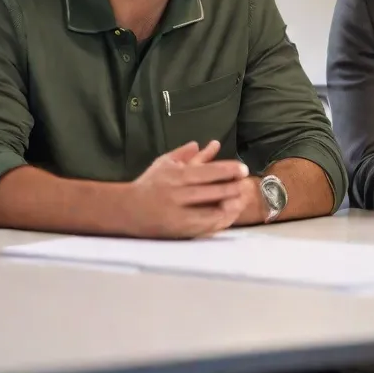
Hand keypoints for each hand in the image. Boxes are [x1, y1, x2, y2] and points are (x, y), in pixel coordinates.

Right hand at [124, 140, 249, 238]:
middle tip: (247, 185)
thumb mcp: (163, 163)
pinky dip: (219, 221)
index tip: (243, 169)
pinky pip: (204, 226)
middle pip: (212, 190)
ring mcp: (179, 213)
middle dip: (233, 187)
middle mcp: (178, 193)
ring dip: (230, 205)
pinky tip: (229, 216)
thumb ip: (182, 154)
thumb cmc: (148, 184)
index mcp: (177, 175)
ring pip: (211, 210)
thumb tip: (199, 143)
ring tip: (242, 200)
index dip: (228, 170)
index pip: (208, 171)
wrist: (126, 209)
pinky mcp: (179, 229)